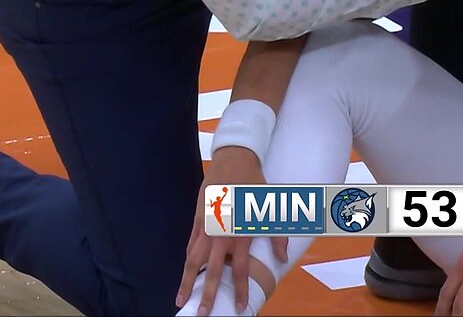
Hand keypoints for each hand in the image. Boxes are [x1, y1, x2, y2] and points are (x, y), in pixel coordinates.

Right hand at [175, 147, 286, 315]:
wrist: (234, 161)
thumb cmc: (256, 185)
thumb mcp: (272, 208)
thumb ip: (277, 235)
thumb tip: (281, 259)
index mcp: (241, 232)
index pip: (239, 270)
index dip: (238, 290)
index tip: (237, 308)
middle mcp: (221, 233)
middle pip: (210, 271)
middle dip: (205, 294)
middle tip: (201, 314)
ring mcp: (206, 226)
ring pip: (193, 260)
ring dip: (186, 281)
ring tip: (181, 299)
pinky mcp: (197, 218)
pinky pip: (190, 244)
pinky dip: (188, 259)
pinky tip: (186, 271)